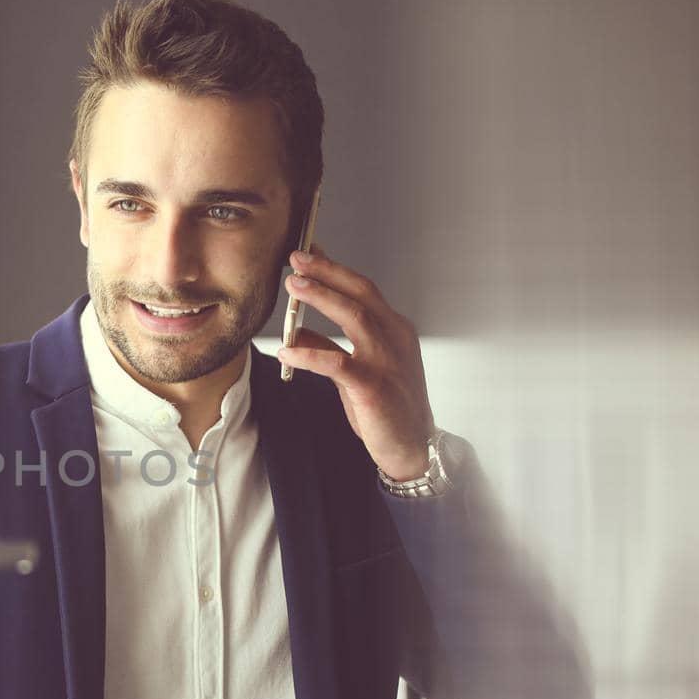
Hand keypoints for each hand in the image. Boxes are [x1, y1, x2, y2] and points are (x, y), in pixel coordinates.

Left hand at [275, 245, 435, 480]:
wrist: (412, 447)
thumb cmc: (388, 408)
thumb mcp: (356, 371)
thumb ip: (330, 348)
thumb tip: (297, 333)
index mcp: (394, 330)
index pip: (364, 290)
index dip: (336, 269)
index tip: (312, 251)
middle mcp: (395, 338)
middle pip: (360, 293)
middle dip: (328, 272)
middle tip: (298, 258)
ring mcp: (387, 361)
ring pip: (354, 317)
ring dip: (322, 297)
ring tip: (294, 286)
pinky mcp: (373, 386)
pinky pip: (337, 363)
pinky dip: (309, 355)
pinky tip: (287, 352)